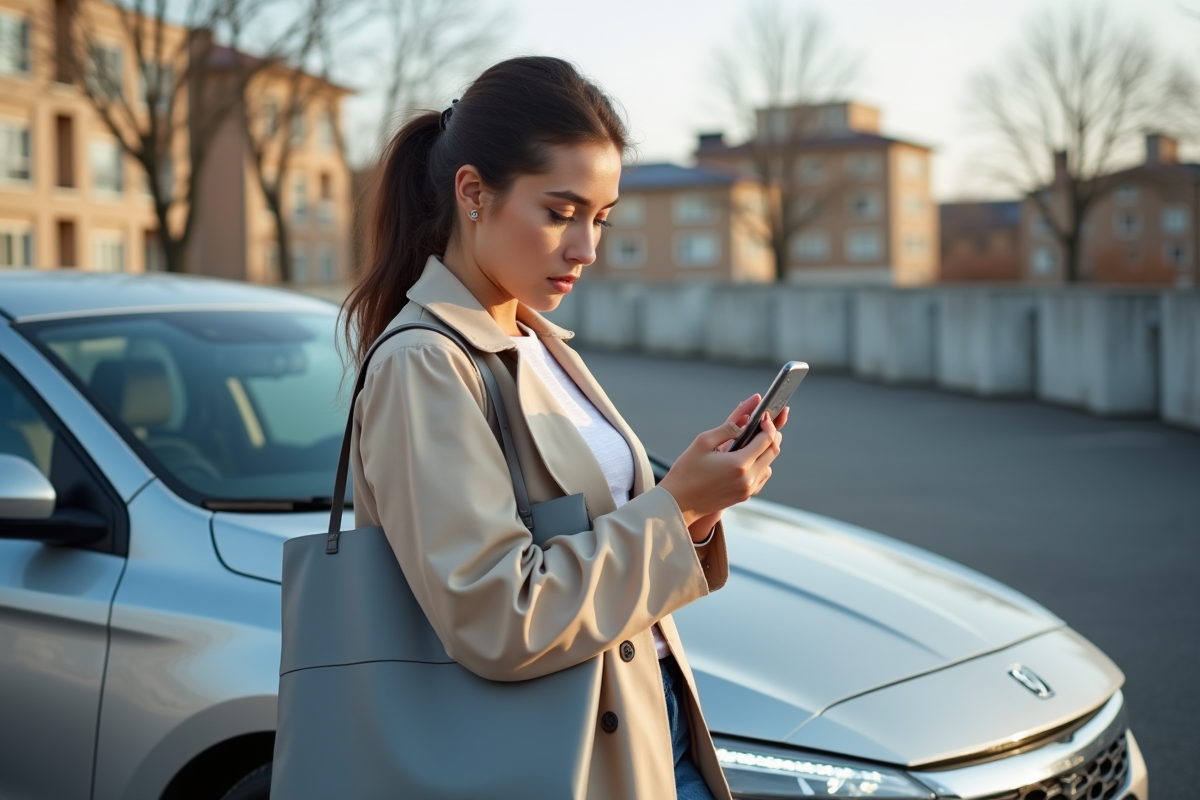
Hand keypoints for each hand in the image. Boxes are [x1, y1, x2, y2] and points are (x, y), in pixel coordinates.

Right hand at [659, 394, 788, 528]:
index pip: (767, 439)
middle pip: (773, 452)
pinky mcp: (744, 496)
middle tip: (763, 424)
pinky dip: (761, 466)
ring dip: (766, 451)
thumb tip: (746, 419)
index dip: (768, 424)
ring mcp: (747, 490)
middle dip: (771, 435)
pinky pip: (761, 478)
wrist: (679, 502)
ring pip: (769, 466)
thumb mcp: (703, 442)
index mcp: (739, 464)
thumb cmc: (687, 471)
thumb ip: (728, 428)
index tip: (763, 416)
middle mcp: (748, 479)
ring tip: (754, 440)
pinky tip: (748, 459)